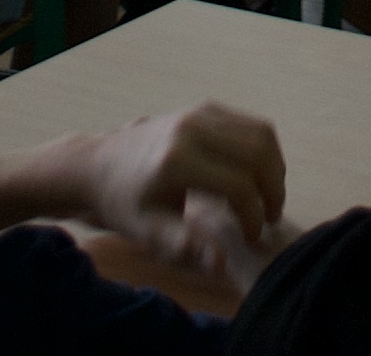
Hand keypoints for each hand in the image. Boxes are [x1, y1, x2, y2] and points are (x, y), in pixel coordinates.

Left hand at [70, 104, 286, 282]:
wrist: (96, 165)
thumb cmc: (122, 203)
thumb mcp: (147, 231)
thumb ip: (184, 245)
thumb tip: (220, 263)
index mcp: (178, 159)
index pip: (239, 185)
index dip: (254, 215)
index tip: (251, 236)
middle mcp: (193, 128)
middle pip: (258, 151)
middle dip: (273, 188)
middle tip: (271, 216)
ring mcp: (200, 112)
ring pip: (261, 133)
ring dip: (273, 167)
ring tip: (266, 198)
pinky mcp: (205, 108)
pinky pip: (250, 125)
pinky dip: (262, 152)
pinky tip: (252, 178)